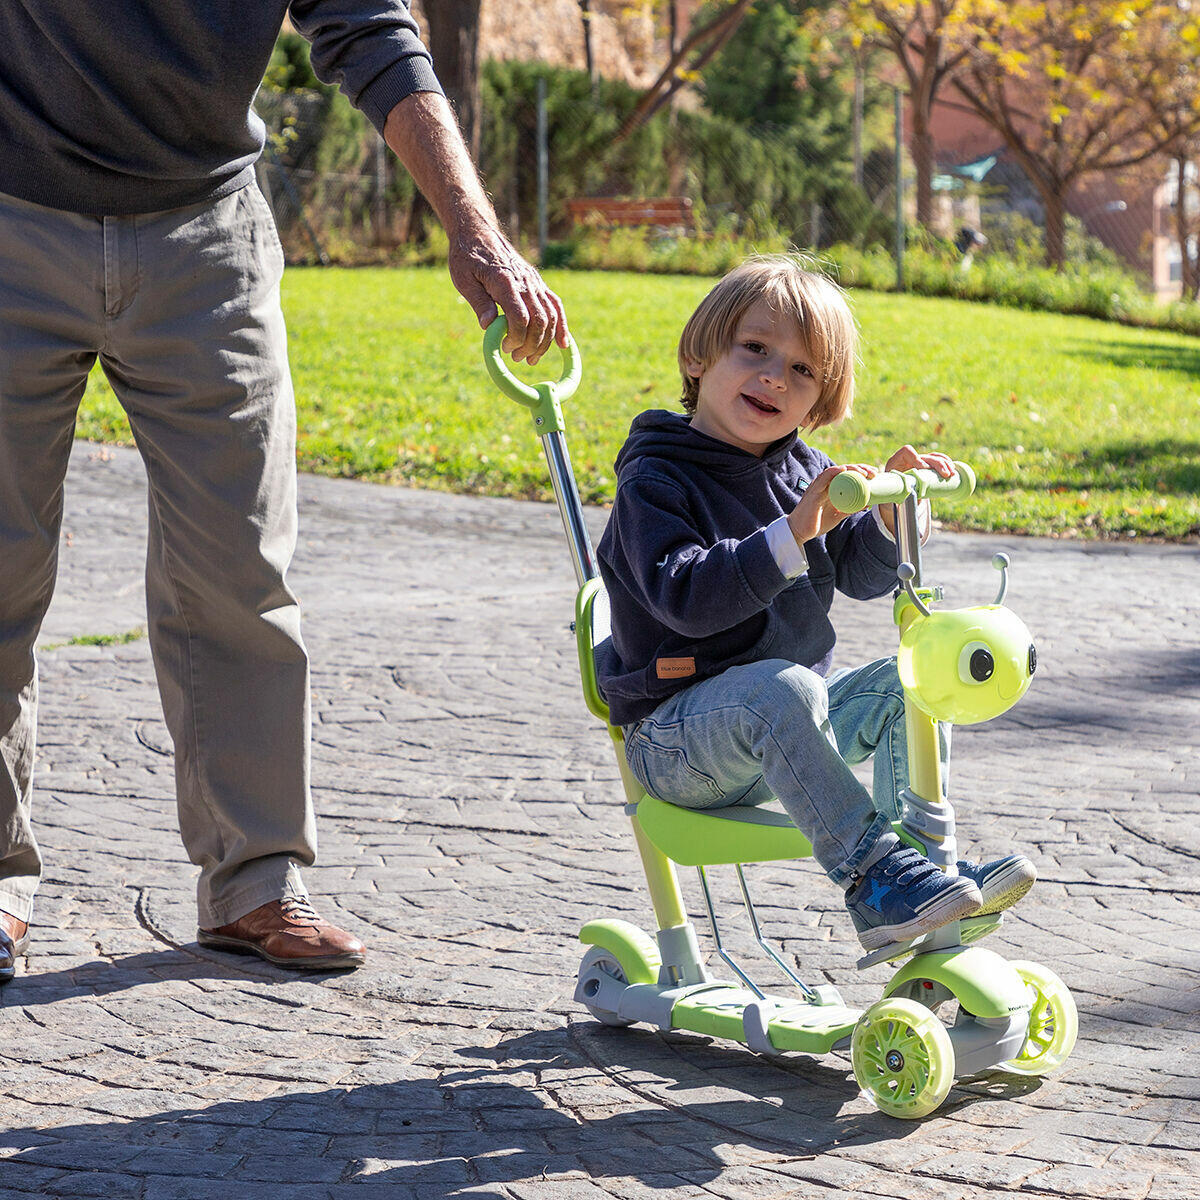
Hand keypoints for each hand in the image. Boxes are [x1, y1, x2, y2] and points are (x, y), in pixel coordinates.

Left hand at [447, 223, 567, 365]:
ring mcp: (534, 282)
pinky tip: (562, 344)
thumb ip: (478, 302)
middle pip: (540, 320)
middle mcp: (525, 281)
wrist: (478, 231)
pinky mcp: (538, 283)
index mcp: (505, 281)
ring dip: (544, 341)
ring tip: (531, 358)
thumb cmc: (466, 256)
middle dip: (531, 344)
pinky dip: (561, 326)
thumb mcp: (463, 279)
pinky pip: (555, 305)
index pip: (520, 316)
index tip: (506, 347)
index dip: (516, 337)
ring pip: (551, 316)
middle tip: (516, 357)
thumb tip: (488, 326)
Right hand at [788, 463, 876, 545]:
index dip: (862, 472)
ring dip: (851, 469)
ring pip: (836, 471)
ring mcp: (819, 486)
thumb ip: (850, 508)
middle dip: (861, 469)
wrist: (800, 531)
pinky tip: (843, 470)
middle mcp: (825, 484)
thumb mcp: (838, 514)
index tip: (875, 475)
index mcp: (831, 488)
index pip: (848, 475)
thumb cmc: (817, 522)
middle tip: (874, 473)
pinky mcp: (814, 491)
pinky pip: (824, 478)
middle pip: (845, 470)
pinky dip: (833, 472)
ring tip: (864, 472)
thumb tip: (866, 504)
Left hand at [877, 445, 954, 535]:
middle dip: (936, 464)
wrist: (894, 489)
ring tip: (952, 474)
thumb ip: (902, 492)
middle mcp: (909, 459)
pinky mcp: (927, 465)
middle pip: (925, 456)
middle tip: (945, 474)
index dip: (916, 458)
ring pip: (934, 457)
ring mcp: (919, 460)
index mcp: (897, 461)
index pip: (907, 451)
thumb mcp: (893, 491)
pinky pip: (938, 460)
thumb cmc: (892, 491)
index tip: (923, 468)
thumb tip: (915, 497)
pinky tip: (953, 469)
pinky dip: (946, 463)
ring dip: (945, 464)